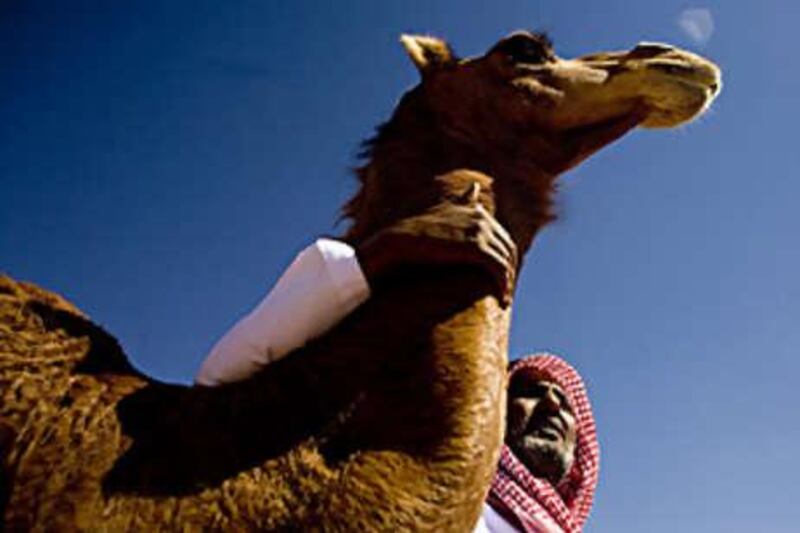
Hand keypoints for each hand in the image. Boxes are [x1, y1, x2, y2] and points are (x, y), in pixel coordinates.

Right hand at [356, 183, 517, 305]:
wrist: (397, 242)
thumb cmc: (415, 235)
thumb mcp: (440, 215)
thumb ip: (460, 205)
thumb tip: (473, 188)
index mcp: (474, 210)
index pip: (503, 237)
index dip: (506, 259)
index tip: (504, 278)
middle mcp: (480, 216)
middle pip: (508, 249)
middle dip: (509, 272)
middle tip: (506, 293)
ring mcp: (478, 230)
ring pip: (505, 260)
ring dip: (507, 282)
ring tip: (504, 300)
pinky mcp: (474, 247)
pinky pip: (498, 268)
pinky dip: (503, 285)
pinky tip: (502, 299)